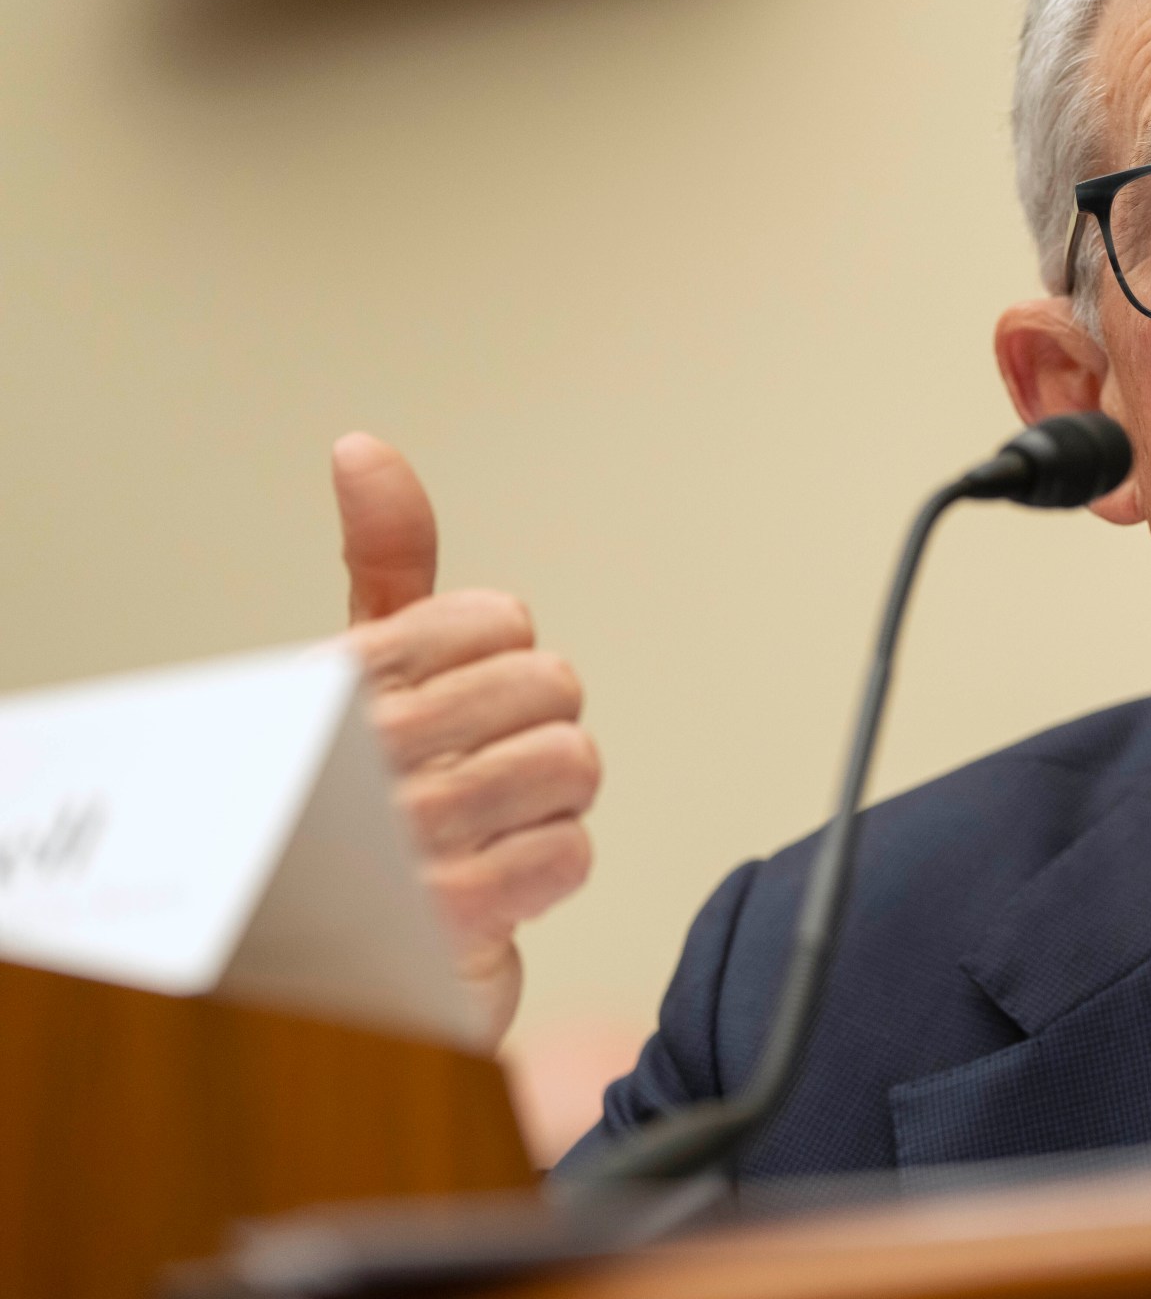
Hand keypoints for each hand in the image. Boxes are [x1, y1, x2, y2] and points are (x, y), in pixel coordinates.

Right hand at [332, 433, 597, 1045]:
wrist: (317, 961)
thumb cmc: (349, 799)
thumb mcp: (359, 669)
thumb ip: (383, 559)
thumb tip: (364, 449)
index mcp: (343, 677)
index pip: (500, 620)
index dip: (501, 664)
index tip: (453, 705)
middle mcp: (365, 747)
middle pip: (553, 687)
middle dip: (534, 731)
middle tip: (476, 772)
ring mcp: (405, 835)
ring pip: (573, 764)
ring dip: (546, 802)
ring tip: (485, 823)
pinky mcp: (451, 916)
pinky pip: (571, 851)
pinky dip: (546, 868)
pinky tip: (492, 879)